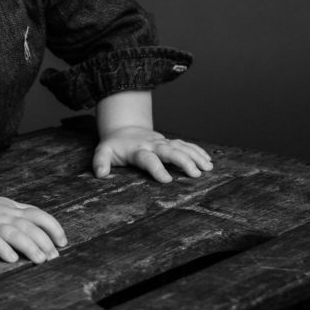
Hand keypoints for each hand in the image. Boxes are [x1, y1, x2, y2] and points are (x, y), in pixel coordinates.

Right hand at [0, 191, 66, 263]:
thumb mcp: (5, 206)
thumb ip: (22, 214)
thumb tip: (45, 229)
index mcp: (14, 209)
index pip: (39, 215)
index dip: (53, 227)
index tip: (62, 242)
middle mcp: (6, 215)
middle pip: (30, 227)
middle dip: (45, 242)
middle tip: (54, 258)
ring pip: (15, 234)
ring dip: (30, 247)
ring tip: (40, 260)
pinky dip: (3, 249)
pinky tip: (12, 258)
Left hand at [94, 125, 212, 182]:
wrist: (123, 129)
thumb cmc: (114, 145)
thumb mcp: (103, 152)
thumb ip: (101, 162)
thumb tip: (100, 174)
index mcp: (137, 150)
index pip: (148, 159)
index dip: (157, 169)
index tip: (167, 180)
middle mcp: (152, 145)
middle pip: (170, 151)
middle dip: (183, 161)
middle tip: (195, 174)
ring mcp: (163, 142)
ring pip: (181, 147)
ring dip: (195, 156)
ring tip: (208, 168)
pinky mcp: (169, 142)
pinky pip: (186, 145)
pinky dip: (197, 151)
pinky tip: (208, 161)